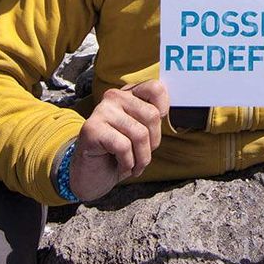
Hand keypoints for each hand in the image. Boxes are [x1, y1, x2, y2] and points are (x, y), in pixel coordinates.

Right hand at [70, 81, 169, 200]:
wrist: (91, 176)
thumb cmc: (119, 154)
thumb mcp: (140, 133)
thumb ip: (152, 119)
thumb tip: (172, 112)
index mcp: (129, 94)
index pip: (156, 88)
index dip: (164, 108)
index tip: (154, 130)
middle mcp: (115, 97)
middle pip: (152, 115)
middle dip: (152, 143)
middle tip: (142, 157)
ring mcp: (102, 110)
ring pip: (140, 134)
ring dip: (141, 159)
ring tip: (133, 166)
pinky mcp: (92, 128)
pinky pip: (123, 147)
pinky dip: (127, 163)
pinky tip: (120, 166)